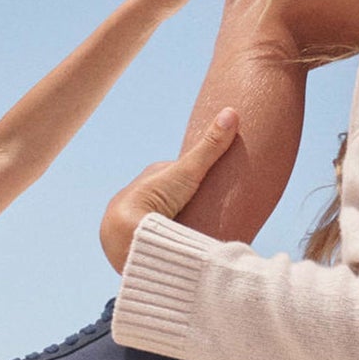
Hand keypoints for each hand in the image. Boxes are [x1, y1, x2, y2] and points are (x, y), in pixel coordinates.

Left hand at [101, 109, 238, 271]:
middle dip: (185, 203)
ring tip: (195, 234)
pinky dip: (162, 240)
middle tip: (207, 214)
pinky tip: (176, 248)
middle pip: (169, 196)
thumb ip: (210, 146)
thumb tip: (232, 111)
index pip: (177, 174)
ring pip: (159, 217)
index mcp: (149, 177)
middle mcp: (138, 195)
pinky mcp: (133, 240)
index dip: (195, 179)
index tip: (213, 188)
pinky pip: (151, 237)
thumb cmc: (156, 197)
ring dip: (174, 224)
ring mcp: (134, 218)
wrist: (127, 233)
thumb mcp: (188, 171)